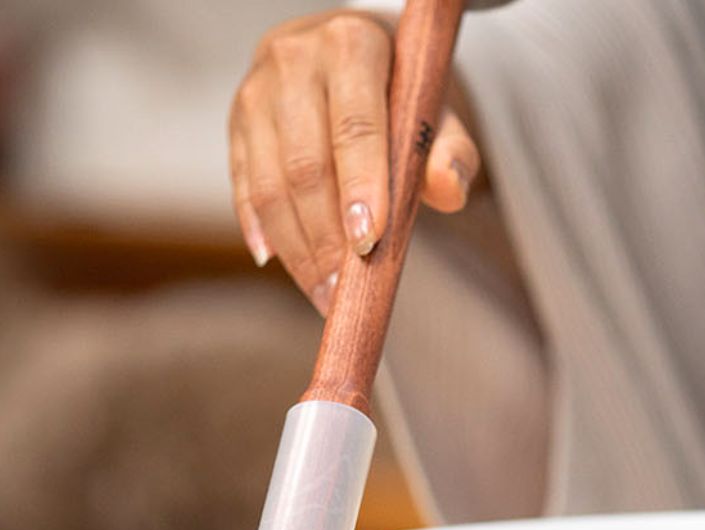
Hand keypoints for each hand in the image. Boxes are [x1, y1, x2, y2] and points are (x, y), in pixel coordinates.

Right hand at [229, 9, 481, 313]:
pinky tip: (282, 265)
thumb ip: (451, 152)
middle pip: (305, 166)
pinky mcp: (237, 120)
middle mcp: (295, 58)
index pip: (354, 127)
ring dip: (296, 250)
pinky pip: (245, 188)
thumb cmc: (403, 94)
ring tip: (324, 294)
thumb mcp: (438, 113)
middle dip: (325, 239)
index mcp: (353, 44)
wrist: (358, 56)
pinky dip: (262, 232)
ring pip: (270, 185)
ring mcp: (257, 88)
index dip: (360, 190)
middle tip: (344, 293)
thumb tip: (449, 187)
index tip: (369, 245)